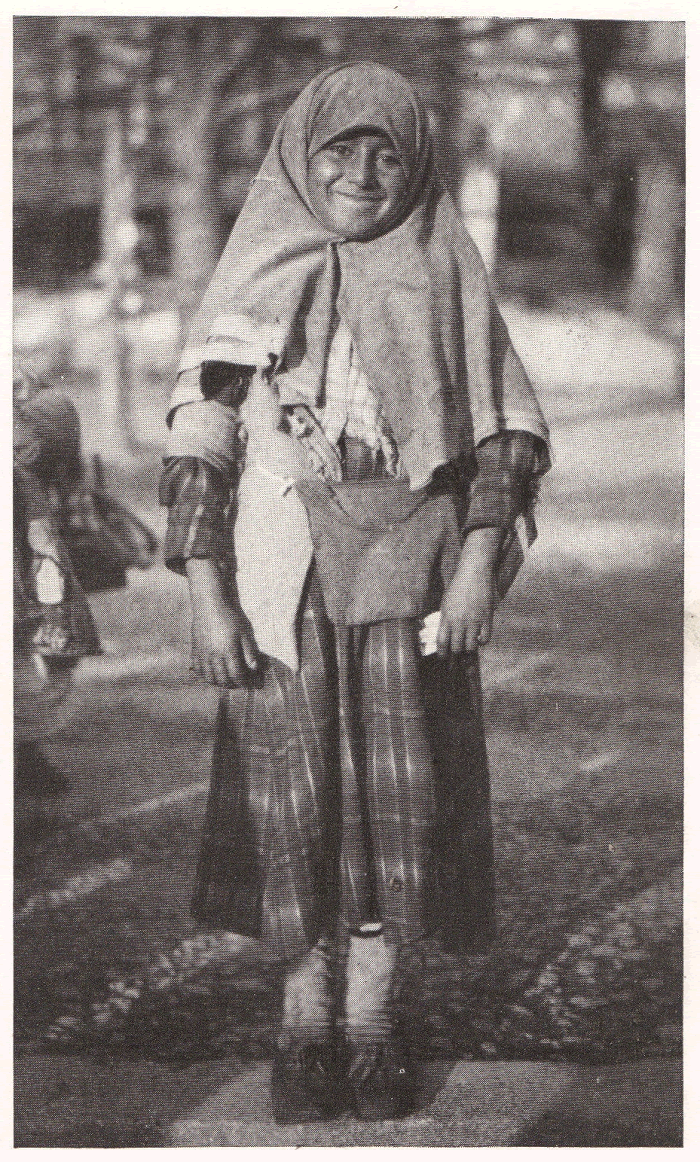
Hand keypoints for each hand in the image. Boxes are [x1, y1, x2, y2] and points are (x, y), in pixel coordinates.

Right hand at [185, 558, 258, 686]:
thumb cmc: (231, 616)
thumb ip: (250, 651)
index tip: (250, 683)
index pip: (236, 675)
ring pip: (209, 677)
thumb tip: (256, 669)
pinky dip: (205, 676)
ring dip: (219, 682)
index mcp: (228, 651)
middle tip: (239, 682)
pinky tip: (212, 673)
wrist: (210, 603)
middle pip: (222, 680)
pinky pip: (197, 669)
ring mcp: (202, 654)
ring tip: (227, 680)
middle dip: (232, 684)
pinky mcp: (195, 650)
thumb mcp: (245, 632)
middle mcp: (213, 655)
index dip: (244, 682)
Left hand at [436, 565, 494, 656]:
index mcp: (447, 617)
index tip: (443, 657)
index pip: (442, 642)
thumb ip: (446, 618)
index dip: (442, 654)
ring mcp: (474, 620)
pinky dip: (482, 641)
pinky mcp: (487, 618)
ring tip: (468, 645)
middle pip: (457, 648)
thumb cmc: (458, 585)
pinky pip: (485, 638)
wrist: (474, 571)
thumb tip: (446, 633)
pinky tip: (479, 638)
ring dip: (469, 648)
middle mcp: (459, 621)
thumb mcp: (446, 602)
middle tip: (457, 654)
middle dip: (456, 653)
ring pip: (471, 646)